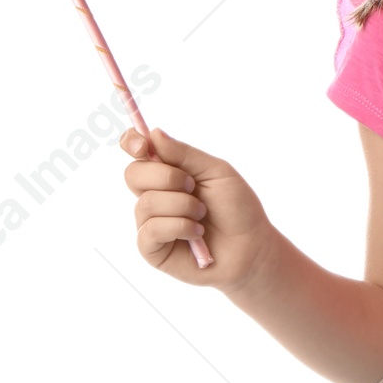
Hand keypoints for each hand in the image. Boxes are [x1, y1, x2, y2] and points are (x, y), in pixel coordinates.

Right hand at [119, 125, 275, 292]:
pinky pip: (151, 230)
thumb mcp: (216, 172)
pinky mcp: (151, 249)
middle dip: (166, 177)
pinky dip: (179, 227)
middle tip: (193, 187)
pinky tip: (196, 234)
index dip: (132, 142)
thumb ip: (185, 154)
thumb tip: (153, 133)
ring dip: (182, 206)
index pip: (136, 151)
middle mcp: (154, 195)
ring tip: (202, 215)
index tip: (142, 143)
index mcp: (167, 172)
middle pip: (133, 174)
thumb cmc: (237, 208)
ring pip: (146, 203)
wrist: (251, 247)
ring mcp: (150, 222)